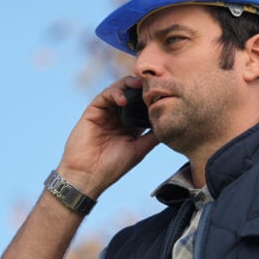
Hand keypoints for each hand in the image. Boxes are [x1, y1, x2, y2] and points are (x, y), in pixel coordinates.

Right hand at [56, 76, 158, 197]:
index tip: (165, 92)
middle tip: (153, 83)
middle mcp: (118, 117)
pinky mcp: (93, 111)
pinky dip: (115, 93)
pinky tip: (123, 99)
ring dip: (129, 84)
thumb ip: (153, 136)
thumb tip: (170, 123)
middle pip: (131, 94)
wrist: (88, 175)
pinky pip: (104, 95)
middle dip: (142, 87)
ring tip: (140, 86)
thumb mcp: (139, 150)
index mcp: (130, 126)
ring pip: (118, 90)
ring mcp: (105, 113)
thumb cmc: (113, 167)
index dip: (151, 97)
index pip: (142, 106)